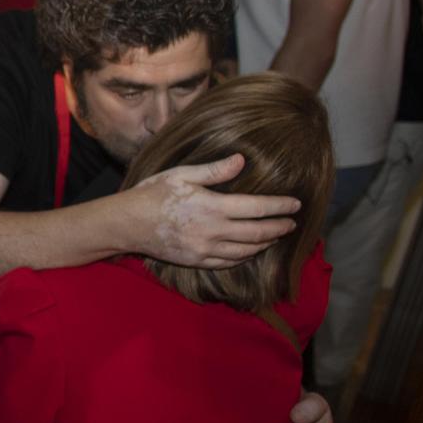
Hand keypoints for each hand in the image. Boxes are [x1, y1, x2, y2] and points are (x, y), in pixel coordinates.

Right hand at [126, 155, 298, 267]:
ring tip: (275, 237)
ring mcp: (204, 249)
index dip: (280, 207)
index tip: (296, 205)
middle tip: (292, 224)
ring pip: (245, 251)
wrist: (126, 223)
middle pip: (257, 233)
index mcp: (213, 207)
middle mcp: (213, 231)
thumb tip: (242, 160)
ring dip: (264, 244)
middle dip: (279, 228)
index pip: (257, 208)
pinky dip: (244, 257)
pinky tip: (249, 251)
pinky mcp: (195, 260)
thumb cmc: (152, 193)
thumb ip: (215, 170)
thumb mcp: (182, 174)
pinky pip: (227, 262)